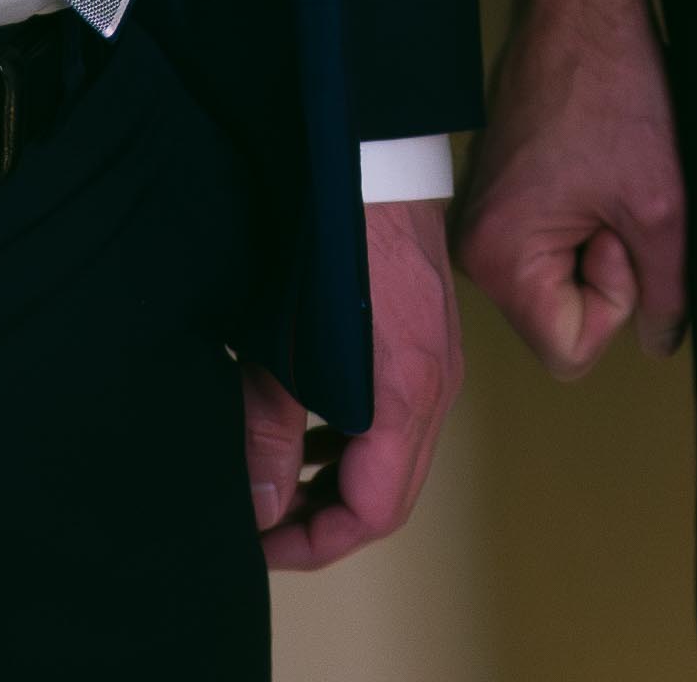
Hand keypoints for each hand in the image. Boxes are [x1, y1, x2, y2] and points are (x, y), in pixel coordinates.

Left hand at [247, 197, 461, 569]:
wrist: (363, 152)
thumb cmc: (320, 242)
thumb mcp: (273, 347)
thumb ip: (266, 435)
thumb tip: (262, 507)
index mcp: (406, 397)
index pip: (373, 513)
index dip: (312, 544)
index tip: (258, 545)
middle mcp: (437, 386)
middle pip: (390, 493)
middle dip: (325, 521)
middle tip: (263, 523)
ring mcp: (438, 357)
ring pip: (397, 455)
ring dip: (341, 481)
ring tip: (278, 479)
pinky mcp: (427, 331)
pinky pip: (401, 413)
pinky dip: (359, 438)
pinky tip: (311, 424)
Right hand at [452, 0, 689, 375]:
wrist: (585, 7)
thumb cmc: (615, 90)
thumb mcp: (660, 206)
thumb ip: (667, 291)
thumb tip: (661, 344)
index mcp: (499, 261)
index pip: (569, 349)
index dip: (615, 299)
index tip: (617, 228)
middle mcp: (475, 251)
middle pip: (561, 318)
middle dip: (605, 267)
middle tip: (614, 192)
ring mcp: (484, 223)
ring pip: (561, 281)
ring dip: (597, 238)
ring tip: (605, 175)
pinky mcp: (501, 199)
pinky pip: (553, 245)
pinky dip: (585, 217)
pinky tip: (594, 165)